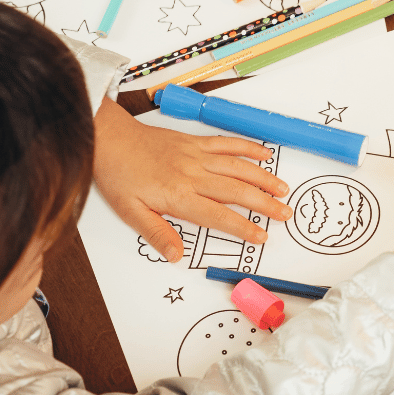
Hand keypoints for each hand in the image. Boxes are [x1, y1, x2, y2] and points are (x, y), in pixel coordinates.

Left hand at [93, 97, 292, 262]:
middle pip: (237, 191)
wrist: (108, 138)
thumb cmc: (118, 175)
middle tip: (285, 214)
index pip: (218, 216)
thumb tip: (177, 256)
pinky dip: (248, 148)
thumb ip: (157, 233)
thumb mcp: (130, 212)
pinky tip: (264, 154)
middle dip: (264, 203)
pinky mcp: (195, 141)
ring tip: (283, 189)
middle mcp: (193, 174)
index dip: (243, 227)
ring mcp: (196, 155)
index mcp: (179, 196)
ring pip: (238, 166)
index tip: (262, 236)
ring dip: (263, 177)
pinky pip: (227, 143)